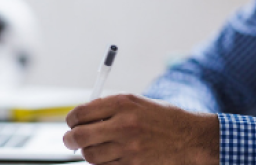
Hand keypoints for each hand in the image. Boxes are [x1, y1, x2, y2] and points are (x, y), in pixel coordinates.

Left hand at [63, 94, 218, 164]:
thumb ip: (107, 107)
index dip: (71, 119)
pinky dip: (101, 163)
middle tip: (70, 140)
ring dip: (86, 152)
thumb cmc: (161, 117)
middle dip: (70, 139)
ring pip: (90, 155)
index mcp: (122, 103)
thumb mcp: (135, 102)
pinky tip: (108, 155)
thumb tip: (81, 117)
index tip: (71, 123)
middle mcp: (123, 124)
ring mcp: (129, 148)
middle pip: (80, 136)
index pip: (81, 112)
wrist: (190, 138)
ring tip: (91, 147)